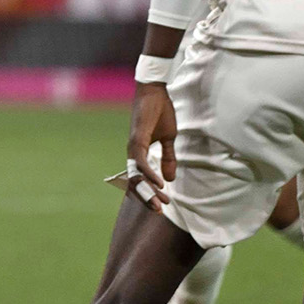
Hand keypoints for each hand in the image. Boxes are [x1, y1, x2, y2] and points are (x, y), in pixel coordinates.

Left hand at [126, 82, 176, 209]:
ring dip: (149, 191)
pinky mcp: (137, 140)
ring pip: (137, 176)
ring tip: (161, 202)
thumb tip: (170, 179)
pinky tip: (160, 184)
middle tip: (159, 211)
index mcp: (139, 154)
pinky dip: (149, 174)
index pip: (140, 179)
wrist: (155, 92)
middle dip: (147, 198)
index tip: (162, 204)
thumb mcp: (169, 139)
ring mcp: (133, 147)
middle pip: (136, 182)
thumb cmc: (160, 113)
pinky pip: (141, 163)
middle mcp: (133, 153)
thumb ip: (168, 158)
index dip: (149, 193)